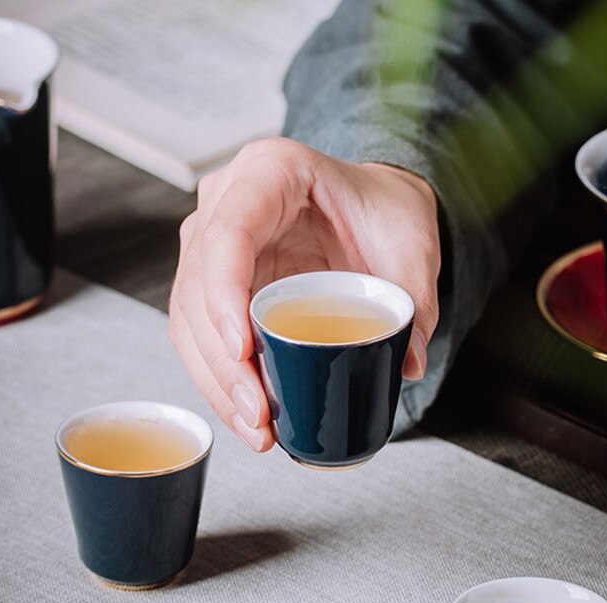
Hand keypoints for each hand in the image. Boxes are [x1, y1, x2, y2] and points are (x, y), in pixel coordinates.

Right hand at [169, 138, 440, 451]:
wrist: (372, 207)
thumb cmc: (383, 210)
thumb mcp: (411, 244)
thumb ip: (417, 300)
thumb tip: (406, 365)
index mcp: (270, 171)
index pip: (228, 233)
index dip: (224, 294)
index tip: (242, 350)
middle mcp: (227, 203)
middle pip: (199, 286)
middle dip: (223, 361)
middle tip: (259, 413)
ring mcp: (213, 243)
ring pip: (189, 318)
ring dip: (216, 381)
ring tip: (257, 427)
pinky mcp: (216, 280)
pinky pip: (201, 333)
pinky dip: (219, 378)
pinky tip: (246, 413)